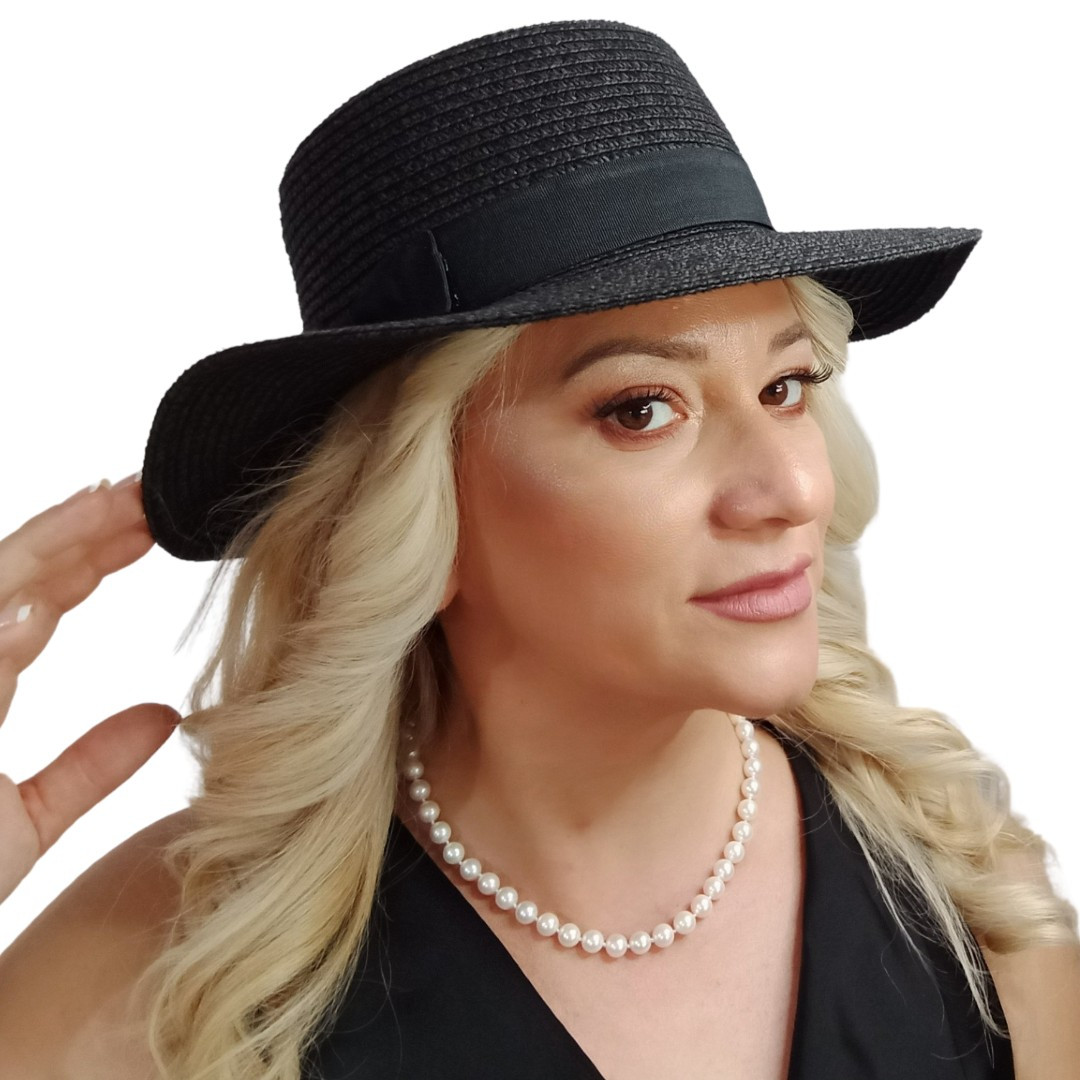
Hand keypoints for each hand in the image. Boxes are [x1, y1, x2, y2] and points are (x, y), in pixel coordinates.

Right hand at [0, 475, 180, 903]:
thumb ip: (93, 763)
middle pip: (11, 584)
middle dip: (79, 533)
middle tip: (149, 494)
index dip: (85, 558)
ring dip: (49, 550)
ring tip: (118, 507)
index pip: (31, 606)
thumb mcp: (31, 821)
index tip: (147, 525)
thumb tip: (165, 716)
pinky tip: (46, 599)